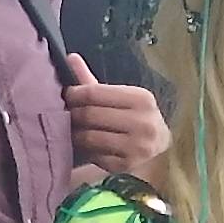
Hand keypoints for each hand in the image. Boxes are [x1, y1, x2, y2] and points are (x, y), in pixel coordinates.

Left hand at [66, 55, 167, 175]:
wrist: (159, 144)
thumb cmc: (133, 115)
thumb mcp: (119, 96)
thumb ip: (92, 80)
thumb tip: (69, 57)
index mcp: (141, 99)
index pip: (94, 93)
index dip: (74, 94)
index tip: (66, 95)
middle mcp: (143, 123)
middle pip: (89, 115)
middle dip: (72, 114)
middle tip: (65, 113)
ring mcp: (137, 147)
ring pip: (88, 137)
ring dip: (75, 133)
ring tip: (72, 128)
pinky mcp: (127, 165)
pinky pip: (93, 156)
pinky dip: (85, 150)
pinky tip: (85, 145)